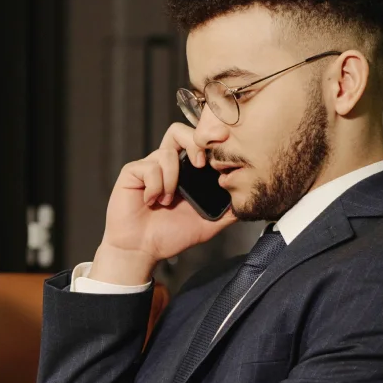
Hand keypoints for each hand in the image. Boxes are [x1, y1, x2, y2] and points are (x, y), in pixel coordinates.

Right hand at [92, 123, 237, 285]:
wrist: (142, 250)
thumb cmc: (170, 236)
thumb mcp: (208, 224)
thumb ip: (227, 211)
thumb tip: (250, 202)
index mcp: (185, 172)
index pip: (197, 143)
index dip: (208, 140)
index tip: (222, 144)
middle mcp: (166, 165)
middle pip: (178, 131)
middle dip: (193, 142)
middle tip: (200, 164)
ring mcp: (148, 167)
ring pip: (166, 153)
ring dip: (172, 179)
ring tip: (167, 201)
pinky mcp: (132, 173)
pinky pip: (149, 168)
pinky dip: (155, 187)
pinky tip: (152, 201)